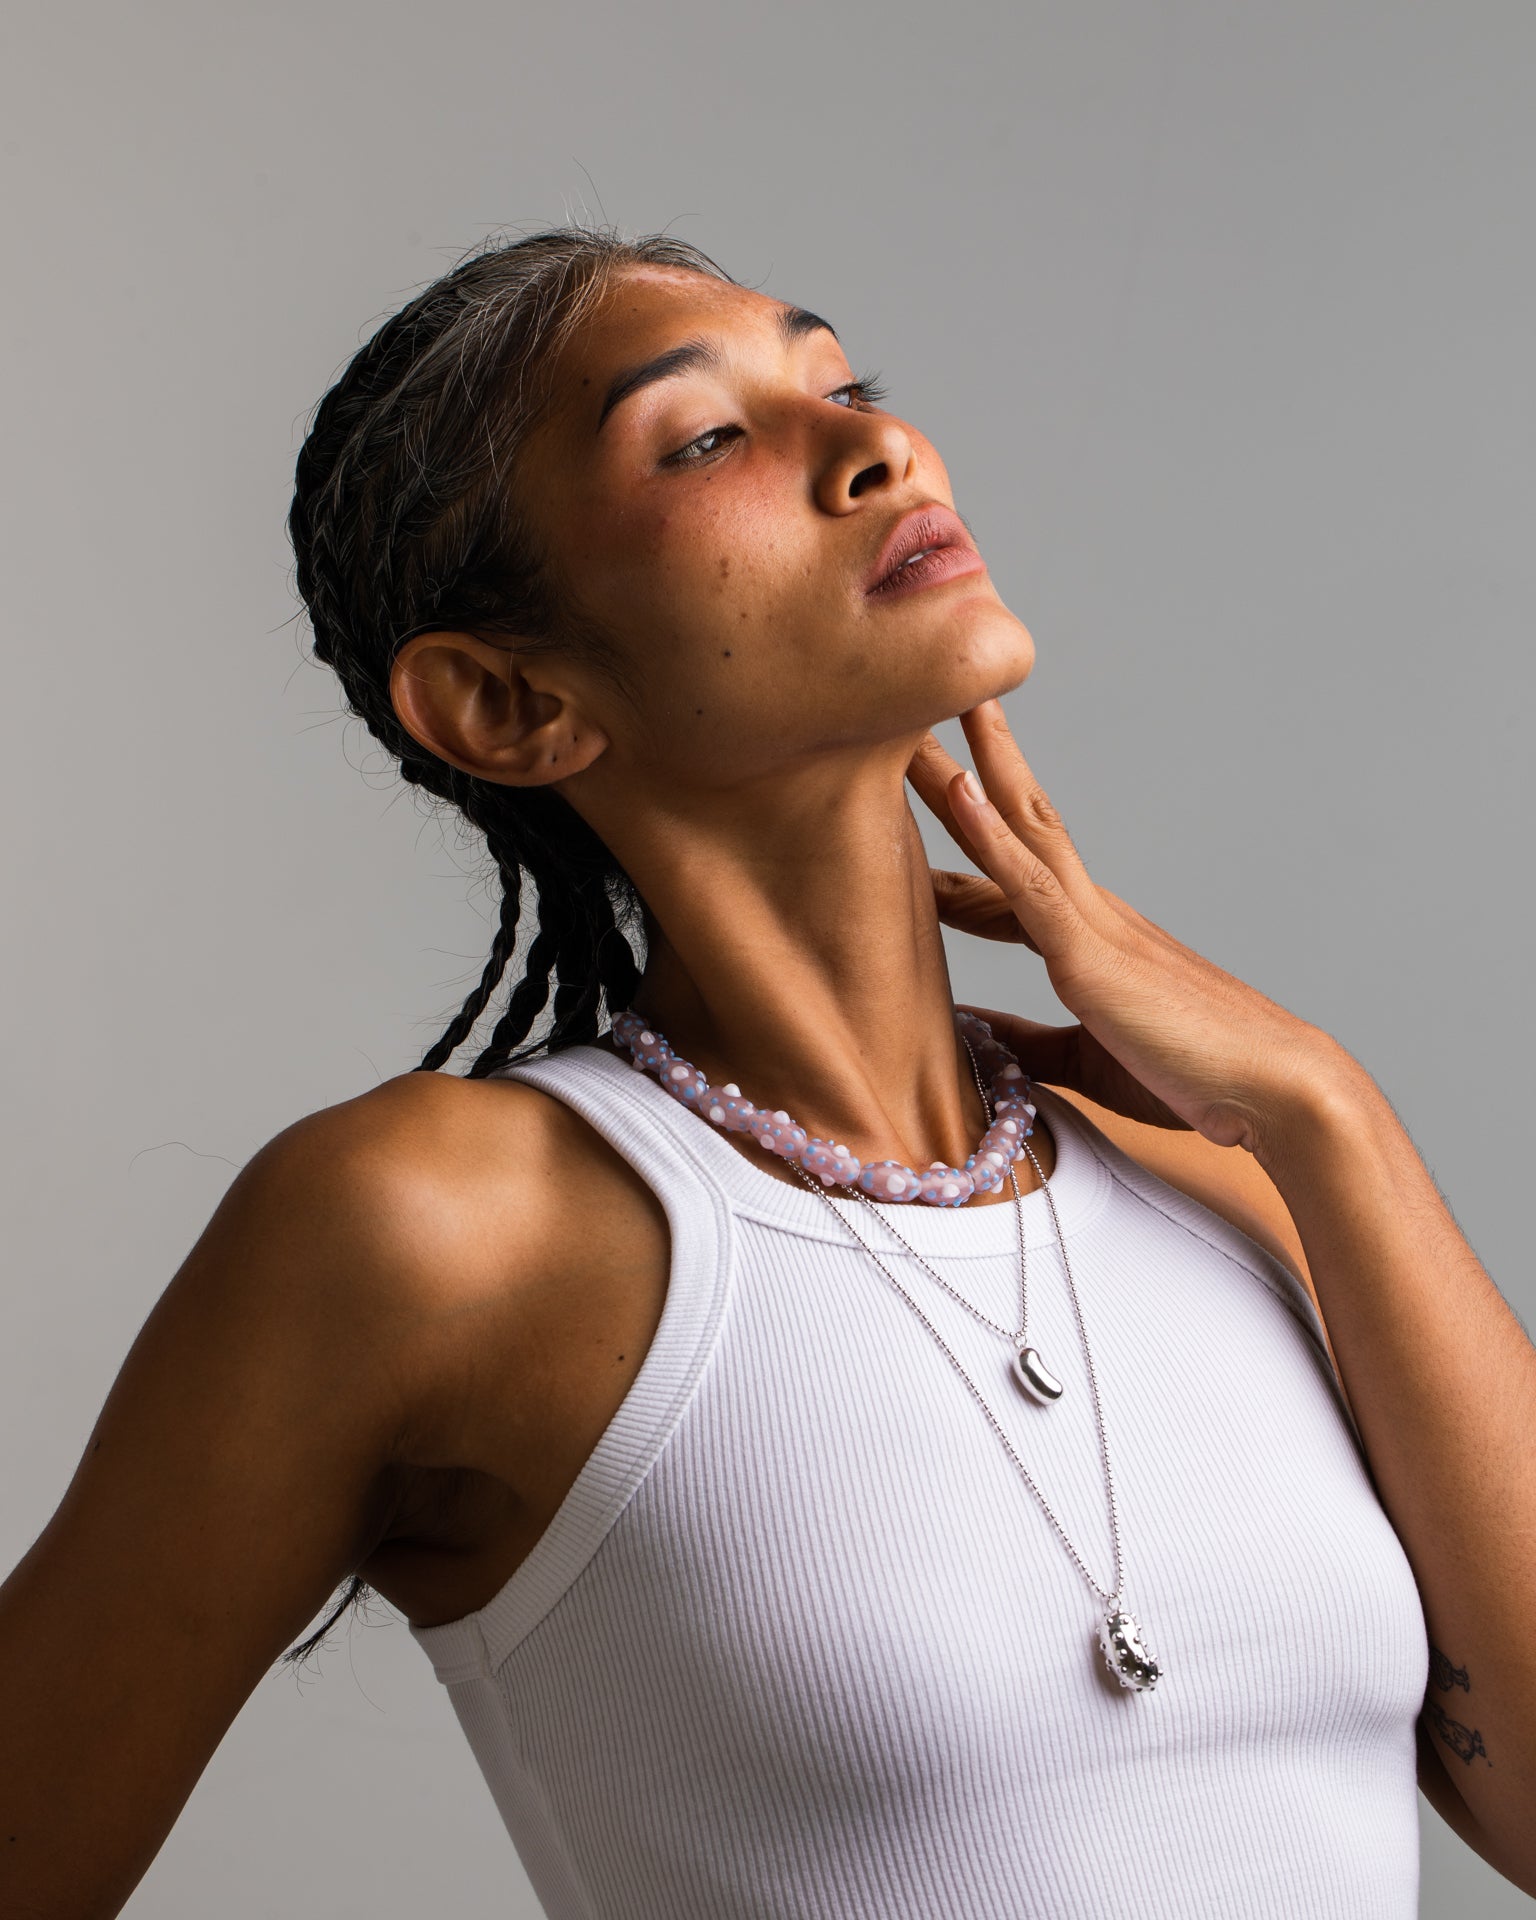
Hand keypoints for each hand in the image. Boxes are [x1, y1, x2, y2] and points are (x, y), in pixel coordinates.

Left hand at [906, 699, 1345, 1151]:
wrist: (1274, 1094)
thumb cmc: (1196, 1076)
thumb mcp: (1086, 1059)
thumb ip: (1026, 1042)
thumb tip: (965, 1033)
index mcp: (1087, 939)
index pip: (1003, 878)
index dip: (956, 843)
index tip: (895, 812)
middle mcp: (1089, 912)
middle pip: (1009, 823)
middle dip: (950, 774)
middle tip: (893, 724)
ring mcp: (1093, 923)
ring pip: (1019, 824)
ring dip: (964, 770)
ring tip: (914, 720)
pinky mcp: (1093, 953)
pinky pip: (1033, 879)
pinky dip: (992, 831)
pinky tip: (959, 786)